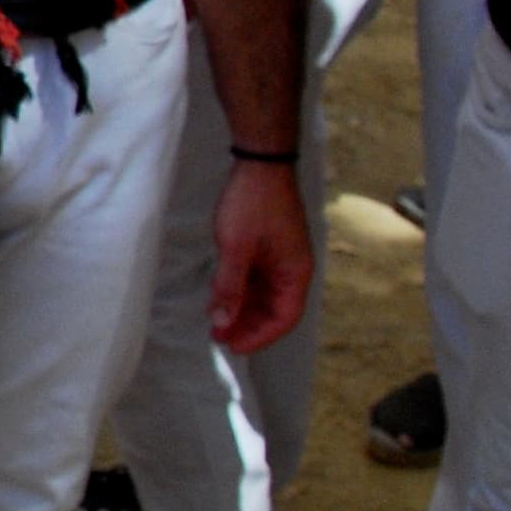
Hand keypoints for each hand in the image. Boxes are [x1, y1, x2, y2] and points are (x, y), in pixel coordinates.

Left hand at [206, 157, 311, 352]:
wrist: (258, 163)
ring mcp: (280, 259)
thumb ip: (229, 286)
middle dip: (248, 326)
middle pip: (275, 311)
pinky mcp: (267, 249)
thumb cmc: (252, 203)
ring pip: (264, 297)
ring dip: (242, 311)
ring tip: (215, 323)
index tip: (234, 346)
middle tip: (217, 337)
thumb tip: (222, 320)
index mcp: (295, 273)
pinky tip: (220, 299)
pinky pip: (256, 280)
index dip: (260, 336)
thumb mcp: (236, 247)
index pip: (284, 318)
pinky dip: (240, 292)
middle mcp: (292, 270)